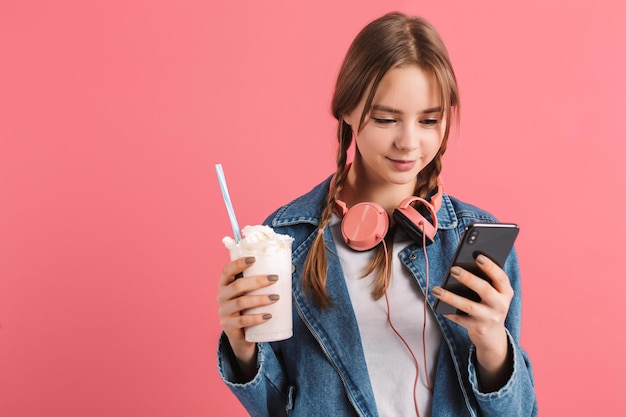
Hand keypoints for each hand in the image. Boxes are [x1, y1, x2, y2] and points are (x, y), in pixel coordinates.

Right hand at [217, 256, 279, 374]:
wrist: (241, 336)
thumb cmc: (249, 308)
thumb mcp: (249, 294)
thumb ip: (258, 282)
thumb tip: (286, 268)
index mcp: (225, 285)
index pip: (227, 270)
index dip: (238, 263)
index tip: (254, 258)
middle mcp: (222, 296)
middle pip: (237, 286)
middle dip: (257, 281)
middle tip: (274, 278)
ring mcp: (224, 312)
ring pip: (241, 303)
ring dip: (259, 299)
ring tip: (275, 298)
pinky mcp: (228, 326)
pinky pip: (242, 321)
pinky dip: (256, 318)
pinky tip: (268, 316)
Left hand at [432, 254, 513, 390]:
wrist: (492, 335)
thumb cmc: (489, 305)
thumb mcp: (494, 294)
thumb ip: (486, 281)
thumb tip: (463, 264)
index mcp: (506, 293)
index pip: (501, 277)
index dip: (491, 267)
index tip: (478, 256)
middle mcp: (500, 305)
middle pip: (485, 290)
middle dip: (469, 278)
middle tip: (453, 269)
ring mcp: (489, 318)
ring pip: (468, 306)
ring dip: (450, 297)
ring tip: (436, 289)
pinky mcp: (478, 328)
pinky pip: (459, 319)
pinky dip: (448, 311)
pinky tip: (437, 305)